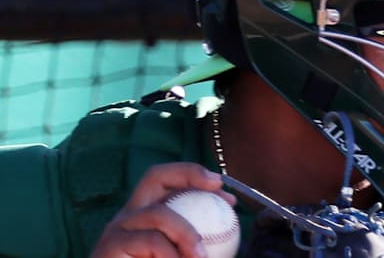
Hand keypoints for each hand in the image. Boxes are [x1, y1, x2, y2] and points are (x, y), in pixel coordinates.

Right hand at [91, 162, 236, 257]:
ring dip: (187, 232)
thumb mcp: (183, 254)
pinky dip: (171, 253)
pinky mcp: (109, 246)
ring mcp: (118, 229)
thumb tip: (233, 228)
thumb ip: (199, 243)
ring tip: (203, 256)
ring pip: (158, 213)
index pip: (170, 183)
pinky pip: (151, 241)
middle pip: (155, 176)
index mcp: (147, 216)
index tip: (229, 197)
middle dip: (189, 174)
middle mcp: (130, 216)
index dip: (200, 180)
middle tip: (216, 190)